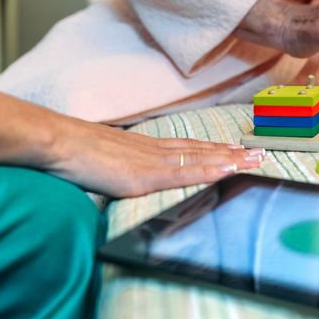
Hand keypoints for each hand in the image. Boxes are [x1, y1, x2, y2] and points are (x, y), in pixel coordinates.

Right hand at [45, 118, 264, 196]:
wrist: (55, 142)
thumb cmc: (72, 151)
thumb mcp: (104, 159)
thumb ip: (121, 166)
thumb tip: (125, 172)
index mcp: (145, 147)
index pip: (188, 148)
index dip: (214, 150)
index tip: (237, 150)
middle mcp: (155, 150)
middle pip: (201, 150)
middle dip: (233, 153)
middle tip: (262, 152)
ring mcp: (152, 162)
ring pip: (200, 159)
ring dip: (231, 160)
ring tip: (256, 160)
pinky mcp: (144, 176)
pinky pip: (184, 174)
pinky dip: (209, 171)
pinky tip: (229, 170)